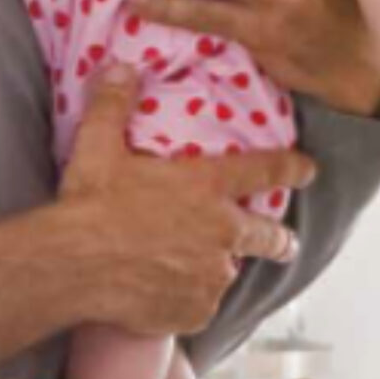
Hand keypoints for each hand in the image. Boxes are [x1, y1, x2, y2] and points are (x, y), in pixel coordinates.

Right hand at [56, 66, 316, 336]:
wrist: (72, 266)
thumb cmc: (89, 204)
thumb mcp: (97, 145)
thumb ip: (113, 104)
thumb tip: (120, 67)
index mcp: (205, 188)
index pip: (264, 172)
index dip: (291, 169)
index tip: (307, 170)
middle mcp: (221, 233)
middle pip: (270, 238)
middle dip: (279, 240)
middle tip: (283, 242)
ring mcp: (211, 276)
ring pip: (228, 273)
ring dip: (217, 269)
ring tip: (191, 270)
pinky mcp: (194, 311)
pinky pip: (200, 307)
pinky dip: (189, 301)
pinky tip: (165, 295)